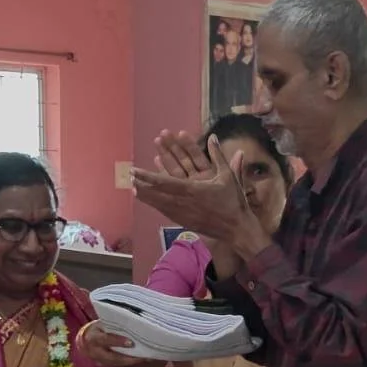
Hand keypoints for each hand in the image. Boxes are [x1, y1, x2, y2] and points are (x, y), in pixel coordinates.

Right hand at [78, 323, 140, 366]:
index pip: (105, 339)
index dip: (118, 341)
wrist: (87, 338)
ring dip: (131, 362)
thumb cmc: (99, 327)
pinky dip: (129, 363)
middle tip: (142, 357)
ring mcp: (97, 360)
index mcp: (92, 337)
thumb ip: (113, 325)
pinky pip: (117, 366)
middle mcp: (93, 351)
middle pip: (111, 357)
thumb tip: (132, 323)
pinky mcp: (103, 365)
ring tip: (145, 358)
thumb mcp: (102, 323)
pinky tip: (140, 359)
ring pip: (115, 364)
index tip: (131, 343)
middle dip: (127, 358)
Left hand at [133, 135, 261, 249]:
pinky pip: (166, 212)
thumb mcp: (228, 176)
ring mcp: (183, 214)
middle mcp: (184, 203)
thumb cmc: (233, 201)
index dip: (147, 176)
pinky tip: (149, 202)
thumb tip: (213, 136)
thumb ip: (218, 155)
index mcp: (192, 190)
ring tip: (133, 189)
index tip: (135, 170)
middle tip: (129, 178)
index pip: (164, 182)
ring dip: (146, 196)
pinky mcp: (184, 222)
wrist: (236, 229)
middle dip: (142, 185)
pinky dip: (156, 206)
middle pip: (157, 194)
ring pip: (159, 204)